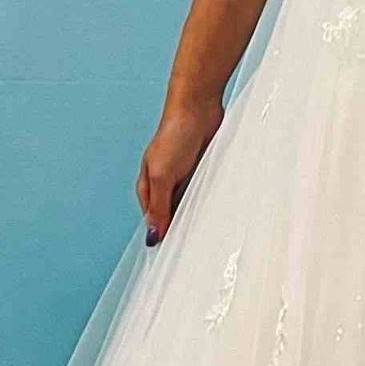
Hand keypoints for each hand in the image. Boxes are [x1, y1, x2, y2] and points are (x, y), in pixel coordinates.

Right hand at [135, 91, 224, 243]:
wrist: (198, 108)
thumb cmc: (174, 136)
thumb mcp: (162, 176)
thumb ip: (159, 207)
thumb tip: (151, 237)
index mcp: (148, 186)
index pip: (152, 221)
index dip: (161, 237)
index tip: (173, 258)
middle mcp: (164, 184)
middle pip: (170, 216)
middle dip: (180, 230)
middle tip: (193, 253)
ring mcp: (183, 178)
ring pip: (189, 206)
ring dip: (196, 216)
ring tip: (207, 239)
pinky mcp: (201, 171)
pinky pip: (204, 194)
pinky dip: (209, 203)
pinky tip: (217, 215)